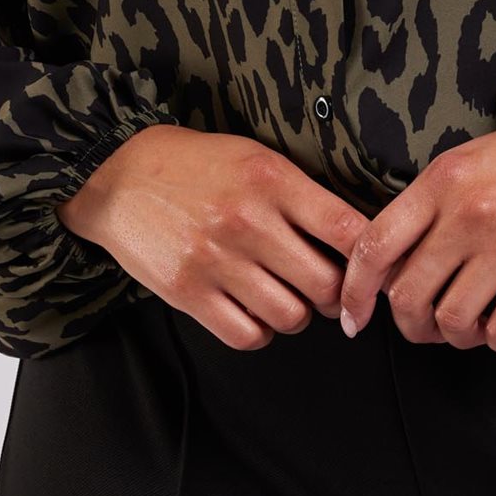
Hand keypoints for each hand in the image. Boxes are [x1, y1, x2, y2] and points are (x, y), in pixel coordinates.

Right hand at [56, 126, 373, 350]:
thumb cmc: (198, 166)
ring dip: (297, 315)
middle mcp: (248, 220)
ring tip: (287, 297)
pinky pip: (247, 336)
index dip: (372, 260)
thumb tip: (355, 240)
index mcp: (273, 180)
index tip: (375, 271)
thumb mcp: (257, 159)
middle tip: (329, 291)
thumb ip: (303, 195)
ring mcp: (216, 259)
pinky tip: (254, 311)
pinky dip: (260, 331)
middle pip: (325, 284)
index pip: (347, 230)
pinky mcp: (188, 292)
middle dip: (337, 296)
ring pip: (291, 317)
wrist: (121, 176)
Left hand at [337, 116, 495, 352]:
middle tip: (427, 329)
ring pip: (451, 321)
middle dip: (410, 326)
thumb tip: (392, 264)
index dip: (355, 291)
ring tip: (473, 323)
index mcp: (442, 180)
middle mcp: (468, 211)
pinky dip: (495, 339)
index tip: (353, 319)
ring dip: (456, 335)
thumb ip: (433, 203)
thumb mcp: (475, 160)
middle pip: (407, 296)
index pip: (375, 245)